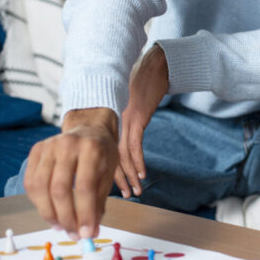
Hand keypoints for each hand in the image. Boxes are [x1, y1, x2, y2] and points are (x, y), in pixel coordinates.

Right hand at [23, 107, 118, 239]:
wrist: (89, 128)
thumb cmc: (101, 153)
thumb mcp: (109, 173)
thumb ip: (99, 202)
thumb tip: (90, 232)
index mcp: (92, 148)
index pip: (84, 187)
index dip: (84, 214)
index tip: (86, 234)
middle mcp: (68, 145)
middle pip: (59, 189)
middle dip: (66, 217)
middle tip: (73, 234)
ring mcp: (49, 146)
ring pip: (41, 188)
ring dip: (49, 213)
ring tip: (61, 226)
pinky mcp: (36, 150)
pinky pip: (31, 182)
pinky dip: (38, 202)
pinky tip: (50, 211)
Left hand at [115, 44, 169, 198]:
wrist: (155, 65)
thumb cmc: (143, 81)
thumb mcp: (129, 101)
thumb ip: (122, 118)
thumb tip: (121, 135)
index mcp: (108, 119)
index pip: (103, 151)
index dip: (108, 171)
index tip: (113, 187)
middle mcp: (112, 121)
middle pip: (110, 157)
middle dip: (116, 179)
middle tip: (124, 195)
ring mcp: (123, 119)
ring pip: (121, 155)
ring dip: (128, 175)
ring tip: (134, 191)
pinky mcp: (137, 117)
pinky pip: (135, 145)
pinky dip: (138, 161)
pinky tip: (142, 174)